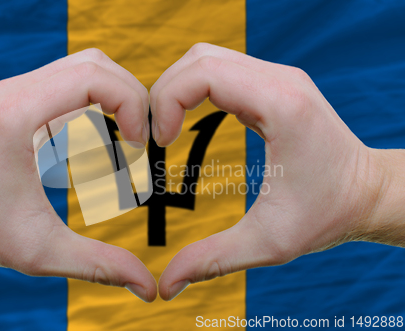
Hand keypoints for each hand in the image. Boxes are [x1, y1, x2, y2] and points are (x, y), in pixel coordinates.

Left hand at [0, 49, 155, 301]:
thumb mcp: (42, 253)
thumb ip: (99, 265)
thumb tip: (148, 287)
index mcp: (18, 115)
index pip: (92, 77)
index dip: (132, 104)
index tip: (141, 144)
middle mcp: (16, 91)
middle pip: (95, 64)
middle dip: (132, 97)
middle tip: (143, 141)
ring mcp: (18, 89)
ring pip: (87, 66)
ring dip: (118, 96)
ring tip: (129, 138)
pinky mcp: (24, 97)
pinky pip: (74, 81)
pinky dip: (101, 100)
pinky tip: (106, 136)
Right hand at [151, 43, 400, 300]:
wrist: (369, 193)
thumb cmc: (327, 215)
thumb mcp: (268, 243)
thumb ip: (212, 260)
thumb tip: (165, 287)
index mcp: (281, 106)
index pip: (204, 73)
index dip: (166, 101)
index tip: (158, 144)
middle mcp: (281, 79)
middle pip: (199, 58)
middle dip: (163, 92)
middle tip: (155, 137)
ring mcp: (279, 76)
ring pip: (207, 57)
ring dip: (177, 88)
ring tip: (167, 129)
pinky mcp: (274, 83)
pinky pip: (222, 68)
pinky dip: (194, 88)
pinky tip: (188, 120)